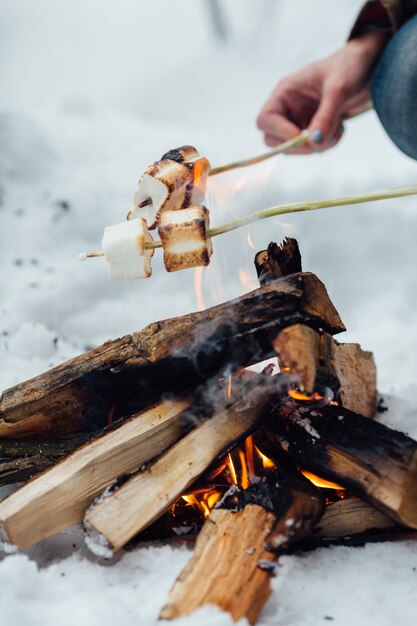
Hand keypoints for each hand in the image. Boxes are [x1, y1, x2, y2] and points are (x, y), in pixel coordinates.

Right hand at [256, 31, 388, 153]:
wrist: (373, 67)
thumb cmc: (351, 67)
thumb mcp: (339, 89)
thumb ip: (326, 116)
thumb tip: (314, 142)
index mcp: (286, 92)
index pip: (266, 120)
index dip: (279, 132)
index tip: (303, 136)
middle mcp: (288, 108)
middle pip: (273, 140)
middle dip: (296, 146)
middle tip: (320, 141)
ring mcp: (300, 120)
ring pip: (293, 148)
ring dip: (315, 147)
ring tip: (337, 131)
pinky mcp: (313, 129)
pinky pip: (311, 148)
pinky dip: (325, 146)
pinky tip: (339, 130)